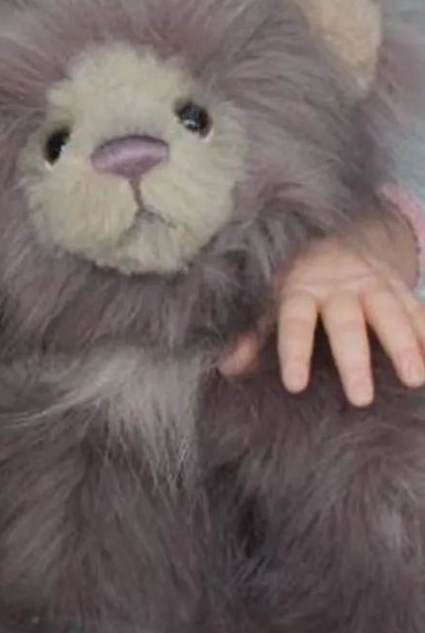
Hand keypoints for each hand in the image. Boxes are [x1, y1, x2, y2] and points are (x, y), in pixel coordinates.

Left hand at [219, 204, 424, 405]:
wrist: (328, 235)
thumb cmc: (294, 279)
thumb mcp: (267, 299)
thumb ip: (251, 334)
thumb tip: (226, 367)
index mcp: (298, 289)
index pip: (294, 320)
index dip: (293, 350)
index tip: (294, 385)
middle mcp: (335, 285)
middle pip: (345, 322)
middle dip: (353, 359)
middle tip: (361, 398)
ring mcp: (370, 283)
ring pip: (389, 312)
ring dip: (403, 344)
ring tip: (415, 379)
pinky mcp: (396, 285)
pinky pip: (416, 308)